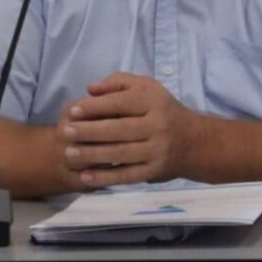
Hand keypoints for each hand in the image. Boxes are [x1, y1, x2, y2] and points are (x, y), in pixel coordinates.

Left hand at [57, 73, 205, 188]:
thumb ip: (119, 83)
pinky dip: (104, 178)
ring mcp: (157, 150)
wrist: (194, 142)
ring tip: (69, 153)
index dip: (96, 107)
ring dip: (92, 154)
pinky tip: (85, 177)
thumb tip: (91, 89)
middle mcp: (158, 125)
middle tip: (66, 132)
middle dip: (89, 131)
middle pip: (119, 129)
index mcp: (154, 102)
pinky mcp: (154, 171)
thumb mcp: (149, 88)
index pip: (121, 103)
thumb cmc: (164, 111)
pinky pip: (126, 175)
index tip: (73, 110)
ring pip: (120, 153)